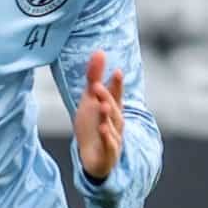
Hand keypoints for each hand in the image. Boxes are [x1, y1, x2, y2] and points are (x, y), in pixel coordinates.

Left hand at [73, 49, 124, 182]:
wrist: (95, 156)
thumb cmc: (94, 123)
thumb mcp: (90, 99)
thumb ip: (94, 77)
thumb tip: (99, 51)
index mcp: (111, 108)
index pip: (115, 94)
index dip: (116, 84)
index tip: (117, 71)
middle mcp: (115, 121)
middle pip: (113, 108)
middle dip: (107, 97)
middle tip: (97, 86)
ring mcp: (113, 137)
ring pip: (112, 125)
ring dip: (107, 116)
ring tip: (102, 106)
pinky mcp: (108, 152)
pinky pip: (109, 144)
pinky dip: (107, 137)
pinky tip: (103, 130)